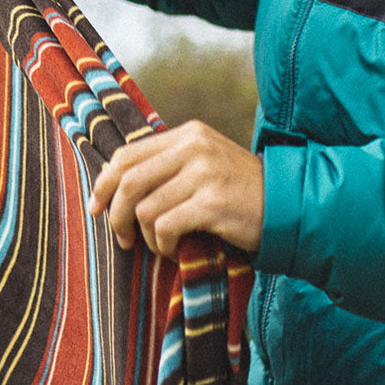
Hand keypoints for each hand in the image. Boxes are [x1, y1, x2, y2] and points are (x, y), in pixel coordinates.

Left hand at [87, 121, 263, 256]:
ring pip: (145, 209)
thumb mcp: (205, 165)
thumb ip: (167, 165)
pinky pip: (165, 227)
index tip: (97, 208)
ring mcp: (204, 173)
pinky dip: (163, 245)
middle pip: (129, 181)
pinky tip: (177, 250)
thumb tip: (110, 179)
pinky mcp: (213, 202)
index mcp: (189, 134)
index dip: (104, 184)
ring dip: (147, 236)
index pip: (127, 155)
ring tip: (163, 245)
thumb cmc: (240, 193)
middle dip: (116, 215)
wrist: (288, 207)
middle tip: (122, 239)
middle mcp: (195, 147)